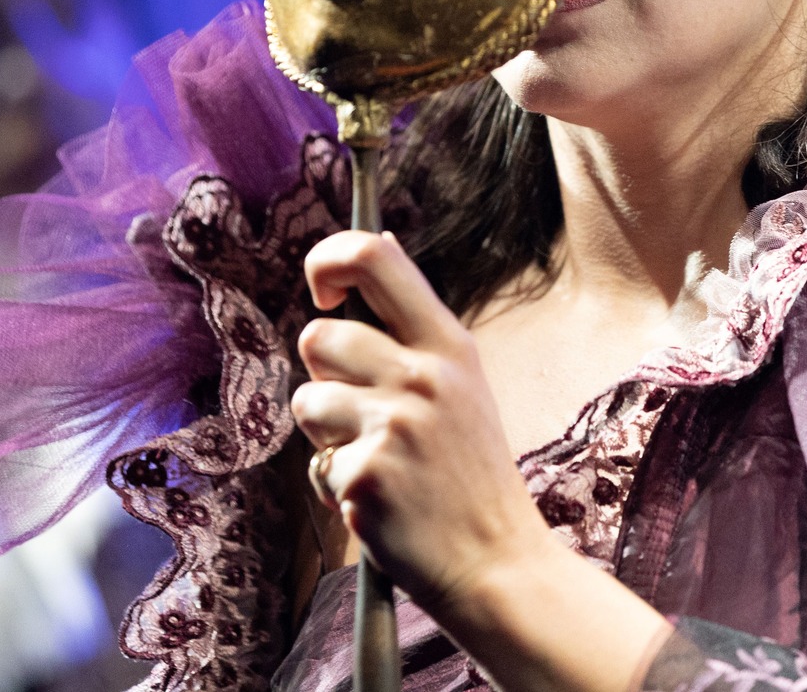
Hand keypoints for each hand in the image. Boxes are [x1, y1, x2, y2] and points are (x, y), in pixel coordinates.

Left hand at [292, 228, 669, 691]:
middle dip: (324, 376)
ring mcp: (395, 423)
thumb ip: (415, 326)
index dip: (330, 260)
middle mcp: (423, 374)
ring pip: (308, 400)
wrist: (498, 564)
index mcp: (449, 344)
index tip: (326, 293)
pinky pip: (316, 465)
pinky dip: (338, 488)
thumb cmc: (471, 477)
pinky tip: (381, 502)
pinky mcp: (368, 473)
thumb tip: (377, 242)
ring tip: (376, 461)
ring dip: (326, 436)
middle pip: (320, 335)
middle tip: (364, 415)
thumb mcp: (464, 384)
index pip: (374, 257)